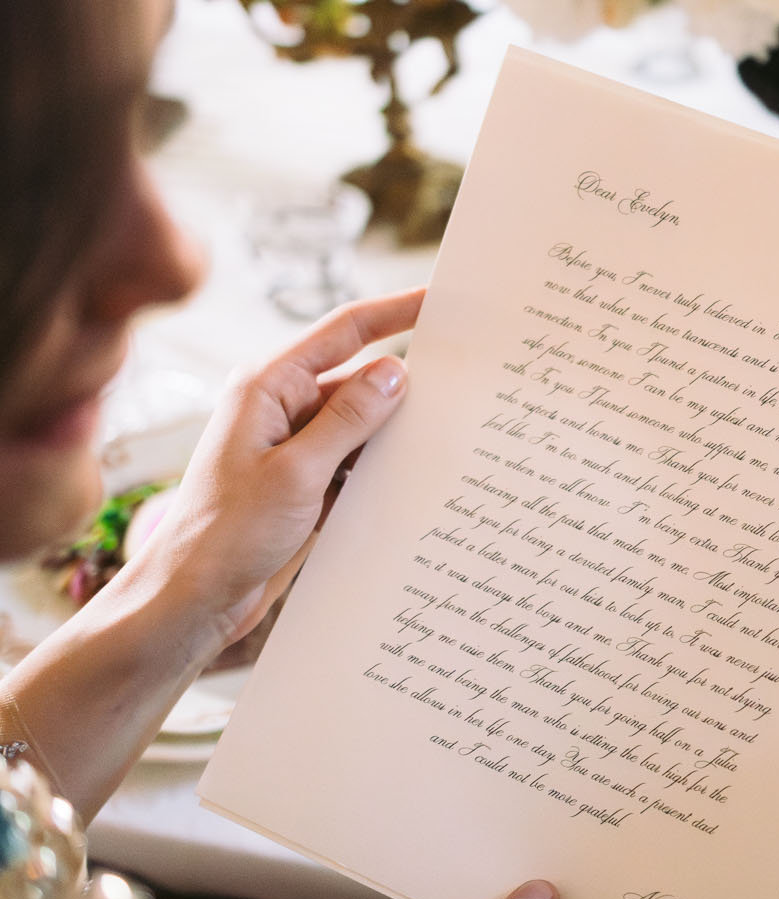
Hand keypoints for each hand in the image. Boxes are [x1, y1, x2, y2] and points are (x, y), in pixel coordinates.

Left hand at [135, 289, 423, 648]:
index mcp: (267, 387)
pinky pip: (354, 462)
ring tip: (450, 433)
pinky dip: (381, 467)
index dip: (394, 311)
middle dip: (405, 380)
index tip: (438, 299)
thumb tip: (395, 371)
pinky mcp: (304, 484)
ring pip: (361, 425)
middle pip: (357, 378)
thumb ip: (348, 419)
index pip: (342, 332)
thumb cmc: (225, 534)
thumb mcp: (296, 473)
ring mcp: (293, 447)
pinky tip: (416, 478)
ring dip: (396, 431)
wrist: (193, 599)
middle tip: (463, 377)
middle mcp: (280, 408)